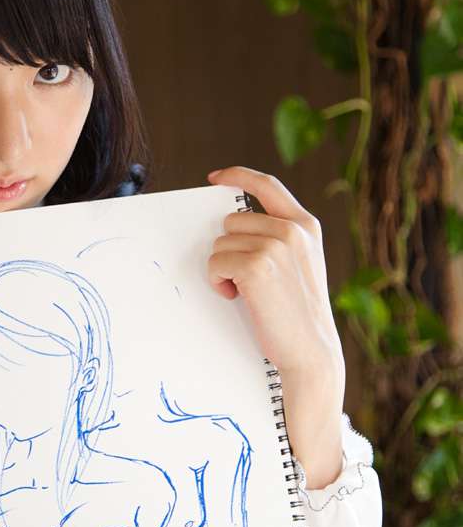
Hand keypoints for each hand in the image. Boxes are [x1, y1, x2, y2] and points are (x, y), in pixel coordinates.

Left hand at [206, 166, 345, 383]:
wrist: (312, 351)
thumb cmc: (299, 313)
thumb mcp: (301, 264)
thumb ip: (279, 237)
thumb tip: (233, 224)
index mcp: (306, 226)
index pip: (267, 184)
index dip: (238, 176)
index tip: (216, 178)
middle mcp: (292, 230)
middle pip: (232, 221)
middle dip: (230, 248)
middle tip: (246, 278)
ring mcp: (274, 247)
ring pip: (220, 243)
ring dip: (223, 268)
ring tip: (246, 291)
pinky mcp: (255, 267)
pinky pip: (215, 262)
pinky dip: (217, 281)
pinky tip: (237, 297)